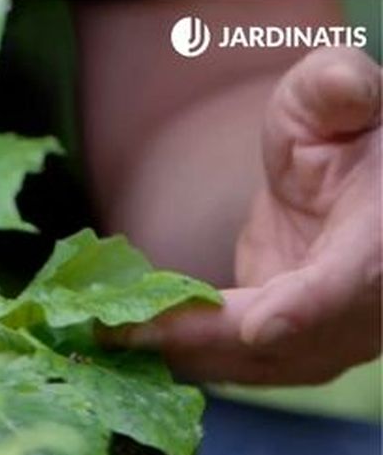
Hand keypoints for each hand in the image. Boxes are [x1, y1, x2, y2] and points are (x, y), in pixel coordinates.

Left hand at [114, 47, 380, 384]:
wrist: (348, 190)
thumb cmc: (342, 133)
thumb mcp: (337, 96)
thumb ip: (337, 89)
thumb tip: (343, 88)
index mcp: (382, 238)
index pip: (351, 280)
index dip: (307, 306)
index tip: (257, 325)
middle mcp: (367, 305)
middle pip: (286, 340)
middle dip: (200, 339)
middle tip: (119, 331)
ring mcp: (330, 340)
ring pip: (254, 365)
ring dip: (177, 358)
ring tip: (101, 341)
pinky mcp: (286, 353)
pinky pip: (232, 366)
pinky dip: (175, 359)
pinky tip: (116, 346)